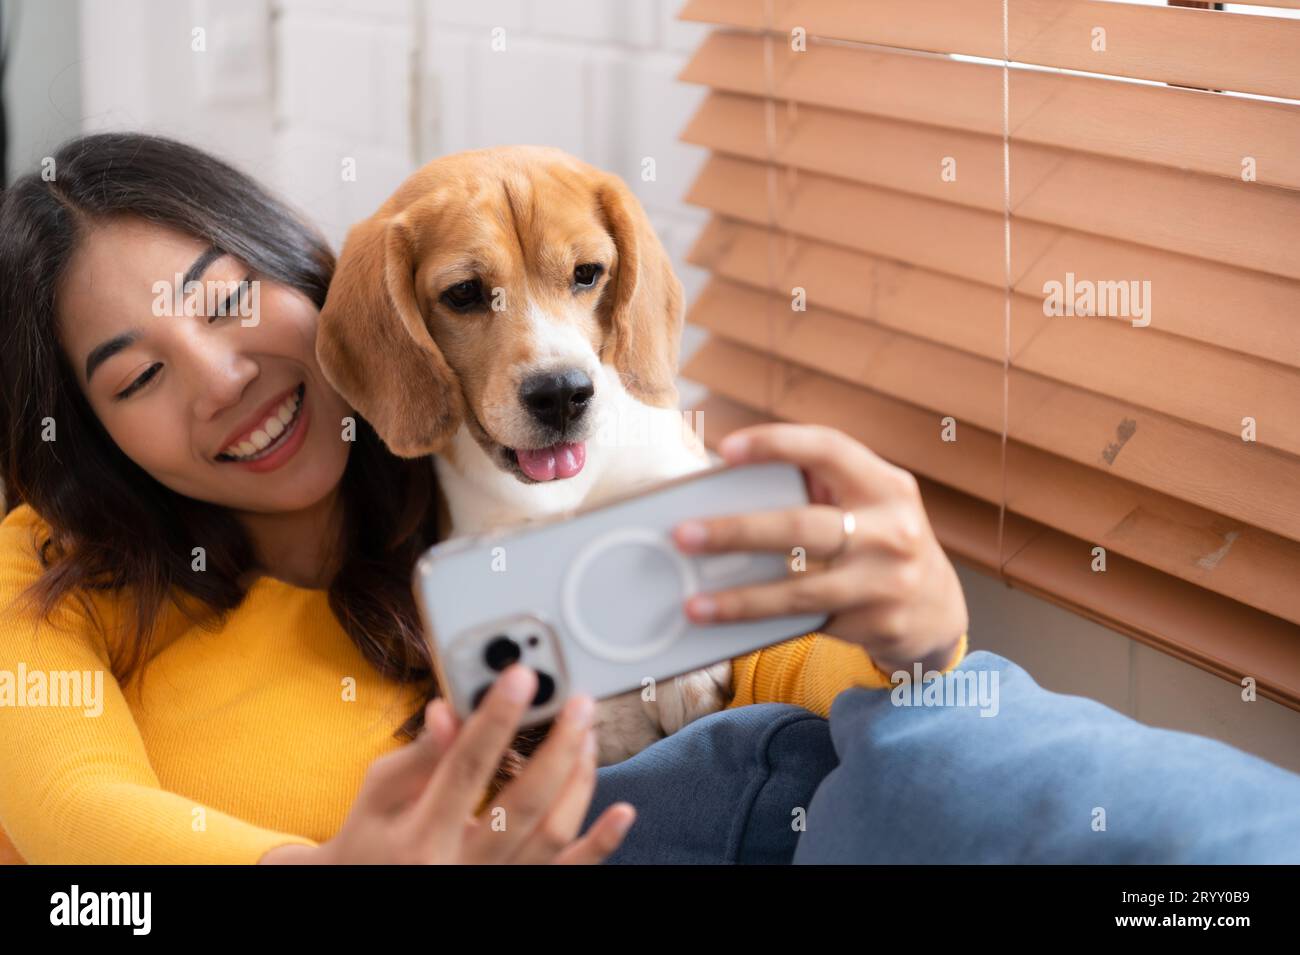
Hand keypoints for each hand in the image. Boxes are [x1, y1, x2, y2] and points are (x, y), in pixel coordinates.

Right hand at [262, 664, 635, 863]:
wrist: (368, 892)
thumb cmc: (374, 836)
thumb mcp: (379, 793)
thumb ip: (419, 753)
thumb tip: (451, 710)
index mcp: (420, 837)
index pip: (465, 768)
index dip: (496, 719)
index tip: (521, 676)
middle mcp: (461, 868)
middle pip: (522, 803)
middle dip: (558, 746)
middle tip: (578, 701)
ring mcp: (494, 883)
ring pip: (552, 834)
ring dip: (579, 779)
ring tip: (587, 734)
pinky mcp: (518, 889)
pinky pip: (568, 872)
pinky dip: (600, 844)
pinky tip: (623, 811)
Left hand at [670, 423, 967, 675]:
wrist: (938, 612)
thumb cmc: (880, 542)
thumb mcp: (869, 505)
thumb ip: (819, 489)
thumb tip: (726, 490)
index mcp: (886, 485)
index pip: (829, 448)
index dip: (777, 443)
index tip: (726, 450)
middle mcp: (892, 530)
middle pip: (802, 526)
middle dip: (737, 530)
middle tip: (685, 534)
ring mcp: (886, 582)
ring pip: (800, 588)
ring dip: (740, 598)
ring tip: (694, 602)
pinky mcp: (876, 624)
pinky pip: (806, 623)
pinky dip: (760, 625)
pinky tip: (725, 625)